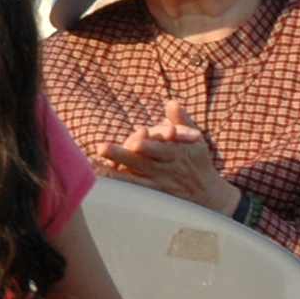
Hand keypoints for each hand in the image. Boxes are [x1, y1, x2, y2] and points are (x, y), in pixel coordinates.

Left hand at [95, 99, 239, 215]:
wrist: (208, 195)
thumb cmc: (197, 161)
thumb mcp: (194, 140)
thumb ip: (182, 121)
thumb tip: (171, 102)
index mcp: (174, 154)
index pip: (159, 149)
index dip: (148, 145)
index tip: (135, 140)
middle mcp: (163, 170)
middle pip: (140, 163)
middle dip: (121, 155)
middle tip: (102, 147)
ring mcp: (155, 184)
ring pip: (131, 179)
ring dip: (111, 172)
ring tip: (92, 165)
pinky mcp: (149, 196)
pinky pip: (130, 192)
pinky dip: (115, 186)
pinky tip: (98, 181)